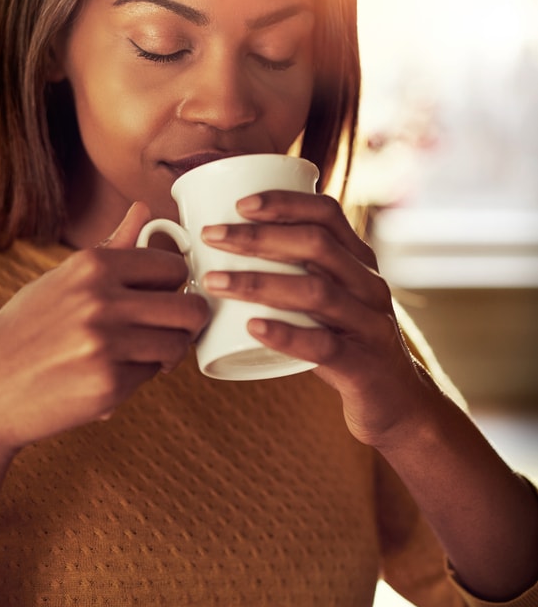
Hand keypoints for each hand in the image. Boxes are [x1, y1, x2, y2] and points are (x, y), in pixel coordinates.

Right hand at [0, 202, 208, 453]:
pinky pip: (151, 376)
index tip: (164, 298)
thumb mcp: (63, 280)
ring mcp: (106, 344)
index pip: (173, 268)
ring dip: (166, 353)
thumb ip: (113, 247)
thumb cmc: (26, 331)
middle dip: (187, 322)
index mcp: (92, 265)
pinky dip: (138, 378)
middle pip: (190, 308)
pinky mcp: (108, 386)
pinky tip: (109, 375)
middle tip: (168, 331)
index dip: (176, 286)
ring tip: (139, 354)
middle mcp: (101, 299)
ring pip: (177, 345)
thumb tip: (143, 207)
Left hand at [201, 191, 428, 446]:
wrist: (396, 403)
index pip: (326, 214)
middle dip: (259, 236)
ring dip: (258, 283)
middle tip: (211, 235)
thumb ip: (290, 275)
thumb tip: (216, 255)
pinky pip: (324, 346)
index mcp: (359, 262)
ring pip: (316, 292)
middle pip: (316, 245)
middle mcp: (369, 285)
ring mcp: (370, 325)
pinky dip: (286, 335)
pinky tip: (252, 327)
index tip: (239, 204)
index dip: (284, 203)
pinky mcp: (364, 365)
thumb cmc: (342, 343)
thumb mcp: (326, 302)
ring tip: (213, 281)